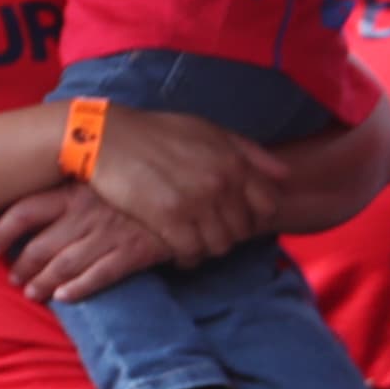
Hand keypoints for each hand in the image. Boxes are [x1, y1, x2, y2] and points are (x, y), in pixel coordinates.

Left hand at [0, 183, 171, 302]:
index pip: (23, 212)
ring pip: (64, 265)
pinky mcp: (133, 251)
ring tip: (32, 294)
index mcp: (72, 193)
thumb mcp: (97, 181)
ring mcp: (109, 234)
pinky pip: (99, 275)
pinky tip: (63, 299)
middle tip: (14, 279)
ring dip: (43, 283)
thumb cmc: (133, 188)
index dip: (2, 232)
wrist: (184, 194)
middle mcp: (85, 214)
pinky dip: (78, 289)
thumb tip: (32, 210)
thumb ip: (68, 193)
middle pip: (39, 246)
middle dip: (21, 267)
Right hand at [75, 105, 282, 267]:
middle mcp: (220, 183)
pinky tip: (177, 254)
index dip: (255, 216)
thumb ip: (247, 151)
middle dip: (229, 235)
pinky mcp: (168, 219)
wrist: (104, 137)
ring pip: (220, 245)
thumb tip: (284, 175)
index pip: (268, 205)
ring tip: (194, 244)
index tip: (237, 217)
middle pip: (243, 230)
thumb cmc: (154, 132)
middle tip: (210, 233)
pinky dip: (187, 258)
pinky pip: (191, 252)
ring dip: (209, 249)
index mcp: (233, 161)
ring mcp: (195, 202)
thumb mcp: (206, 129)